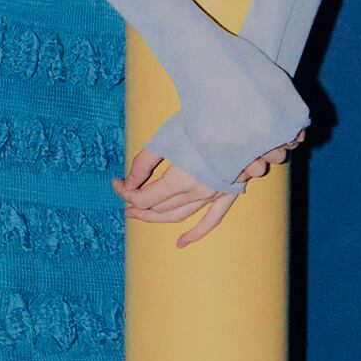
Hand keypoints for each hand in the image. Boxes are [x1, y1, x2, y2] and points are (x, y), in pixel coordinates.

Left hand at [111, 128, 306, 248]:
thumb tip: (128, 183)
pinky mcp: (227, 193)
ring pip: (179, 216)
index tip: (116, 182)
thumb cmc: (201, 122)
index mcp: (180, 180)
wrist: (243, 118)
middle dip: (137, 204)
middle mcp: (197, 192)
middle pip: (158, 208)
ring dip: (156, 218)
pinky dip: (196, 233)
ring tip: (138, 214)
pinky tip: (181, 243)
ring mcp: (214, 195)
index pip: (143, 198)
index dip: (125, 193)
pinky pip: (211, 220)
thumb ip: (143, 163)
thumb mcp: (165, 138)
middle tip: (123, 196)